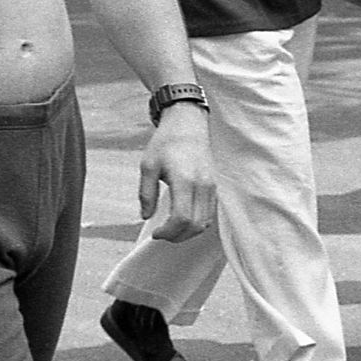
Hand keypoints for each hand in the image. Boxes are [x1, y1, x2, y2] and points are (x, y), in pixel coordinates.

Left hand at [138, 103, 214, 241]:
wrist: (188, 123)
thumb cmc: (166, 142)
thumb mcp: (148, 165)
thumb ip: (146, 193)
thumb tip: (145, 216)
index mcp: (184, 179)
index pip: (182, 217)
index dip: (169, 232)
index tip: (156, 233)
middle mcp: (202, 185)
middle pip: (196, 225)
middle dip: (178, 236)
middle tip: (162, 234)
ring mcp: (211, 186)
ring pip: (205, 222)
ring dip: (188, 232)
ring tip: (171, 229)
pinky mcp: (214, 186)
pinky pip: (210, 213)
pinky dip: (197, 223)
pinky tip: (183, 220)